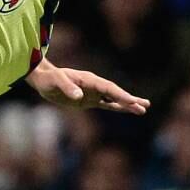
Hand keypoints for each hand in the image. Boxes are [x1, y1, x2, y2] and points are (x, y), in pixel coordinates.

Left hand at [27, 59, 148, 114]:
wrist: (44, 80)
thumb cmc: (49, 79)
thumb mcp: (56, 82)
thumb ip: (67, 87)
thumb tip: (79, 96)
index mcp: (89, 80)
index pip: (108, 88)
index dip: (120, 95)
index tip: (131, 101)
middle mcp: (94, 86)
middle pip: (115, 93)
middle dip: (129, 100)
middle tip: (145, 105)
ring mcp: (93, 93)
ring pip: (113, 99)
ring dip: (127, 104)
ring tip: (143, 109)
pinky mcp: (89, 101)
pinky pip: (106, 104)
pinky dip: (117, 107)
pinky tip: (128, 110)